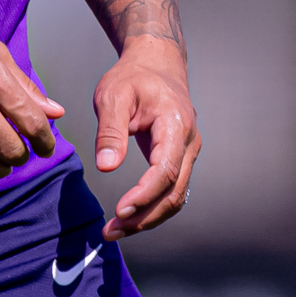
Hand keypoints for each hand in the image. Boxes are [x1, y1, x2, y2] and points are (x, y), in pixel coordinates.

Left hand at [90, 37, 200, 238]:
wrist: (157, 65)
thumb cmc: (133, 77)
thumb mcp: (112, 97)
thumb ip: (110, 132)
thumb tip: (107, 168)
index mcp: (175, 125)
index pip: (165, 171)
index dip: (144, 195)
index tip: (120, 211)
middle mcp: (188, 143)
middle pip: (174, 193)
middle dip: (143, 217)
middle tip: (111, 231)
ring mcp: (187, 153)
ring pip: (175, 197)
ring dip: (147, 218)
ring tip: (115, 230)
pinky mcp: (179, 159)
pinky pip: (170, 191)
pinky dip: (151, 208)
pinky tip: (128, 217)